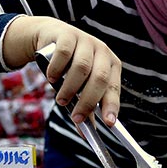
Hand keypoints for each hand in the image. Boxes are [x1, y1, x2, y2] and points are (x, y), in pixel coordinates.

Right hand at [3, 15, 121, 125]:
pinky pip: (63, 53)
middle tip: (76, 117)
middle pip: (100, 78)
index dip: (112, 106)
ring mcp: (86, 40)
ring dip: (70, 88)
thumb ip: (84, 108)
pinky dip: (57, 69)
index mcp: (111, 65)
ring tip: (61, 100)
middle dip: (87, 101)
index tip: (108, 123)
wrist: (51, 37)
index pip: (114, 88)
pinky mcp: (67, 34)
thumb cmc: (70, 66)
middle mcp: (102, 51)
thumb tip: (85, 133)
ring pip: (81, 67)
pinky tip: (51, 77)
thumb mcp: (80, 86)